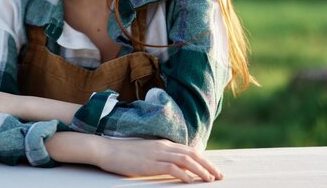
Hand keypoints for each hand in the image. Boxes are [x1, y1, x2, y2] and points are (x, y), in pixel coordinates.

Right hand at [95, 138, 222, 182]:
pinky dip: (183, 174)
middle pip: (192, 154)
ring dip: (200, 170)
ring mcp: (156, 154)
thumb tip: (174, 165)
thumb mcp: (146, 152)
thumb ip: (161, 156)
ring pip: (185, 160)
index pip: (189, 150)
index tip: (214, 170)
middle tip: (219, 176)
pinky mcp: (149, 164)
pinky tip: (191, 181)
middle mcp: (163, 147)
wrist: (107, 150)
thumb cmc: (124, 154)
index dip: (204, 160)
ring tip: (210, 179)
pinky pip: (171, 168)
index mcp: (163, 144)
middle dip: (208, 165)